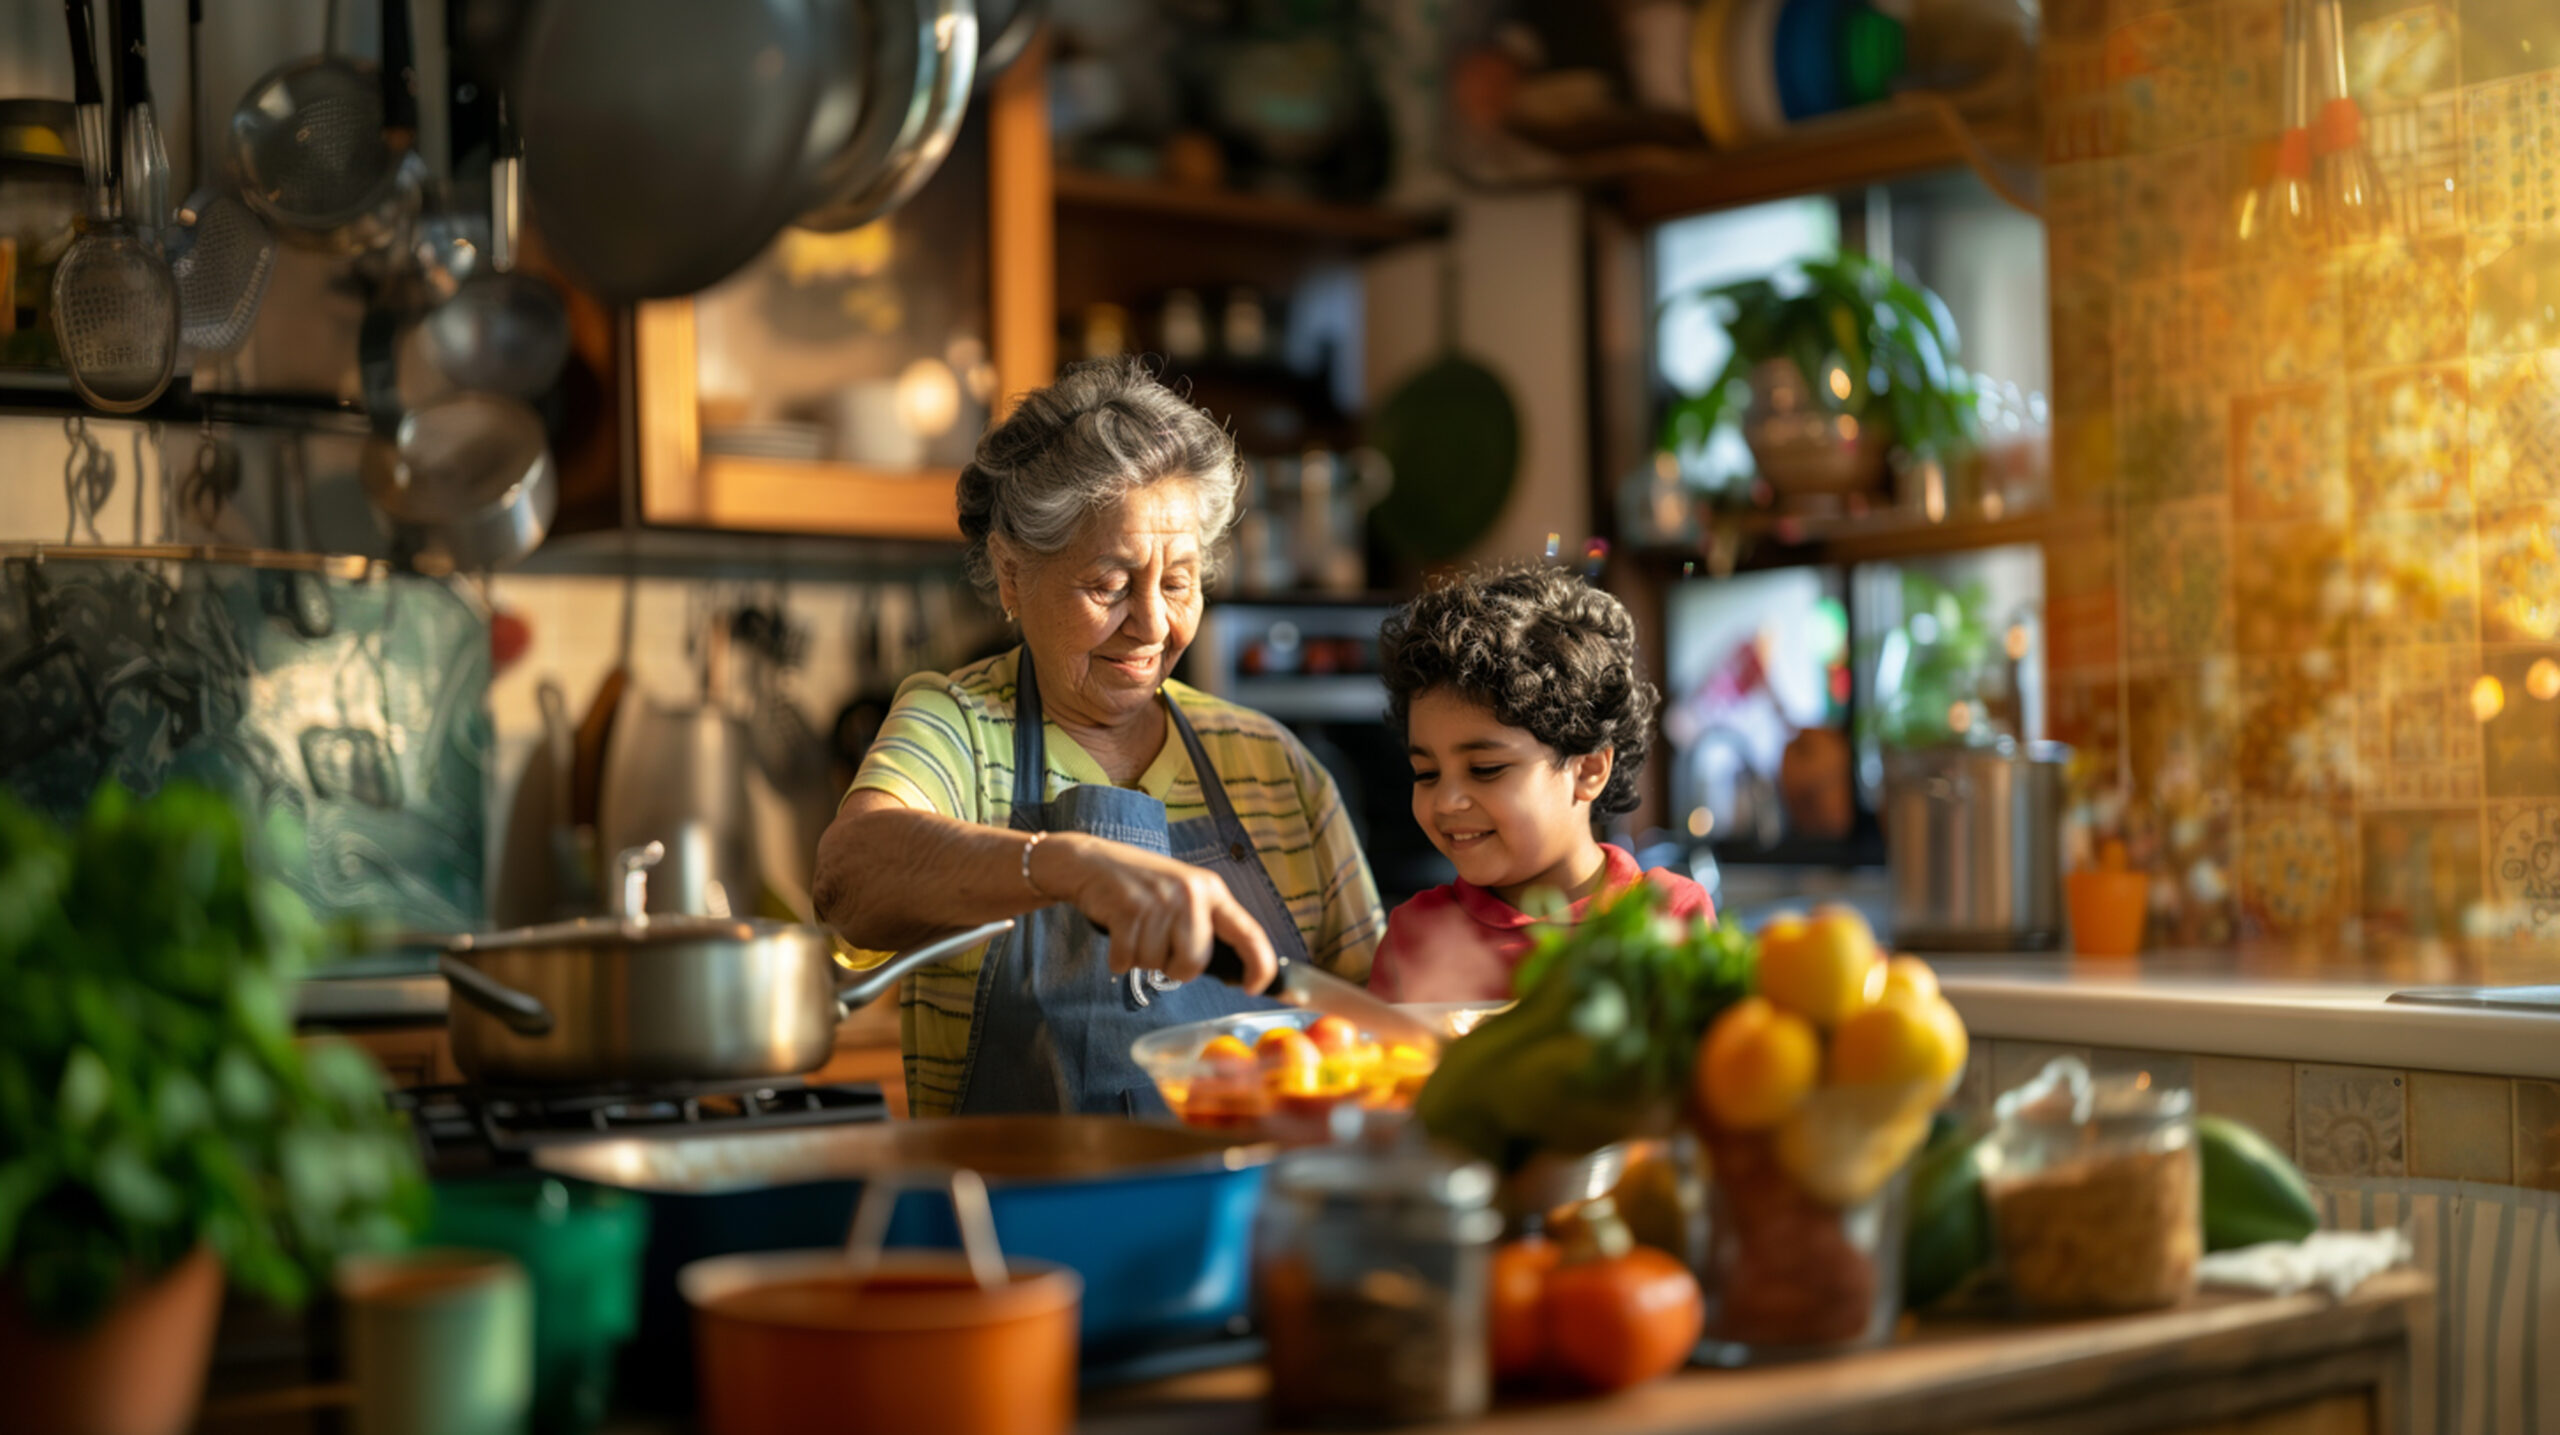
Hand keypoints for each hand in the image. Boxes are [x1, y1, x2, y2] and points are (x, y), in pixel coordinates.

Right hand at [1036, 834, 1278, 992]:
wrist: (1092, 862)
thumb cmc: (1141, 886)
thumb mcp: (1183, 894)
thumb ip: (1205, 925)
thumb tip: (1231, 972)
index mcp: (1211, 891)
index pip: (1248, 933)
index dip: (1259, 965)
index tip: (1255, 987)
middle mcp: (1190, 894)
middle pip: (1193, 963)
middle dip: (1174, 967)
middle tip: (1158, 944)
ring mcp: (1159, 900)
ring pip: (1157, 965)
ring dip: (1142, 958)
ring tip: (1136, 930)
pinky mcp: (1129, 909)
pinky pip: (1128, 960)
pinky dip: (1119, 958)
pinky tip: (1118, 934)